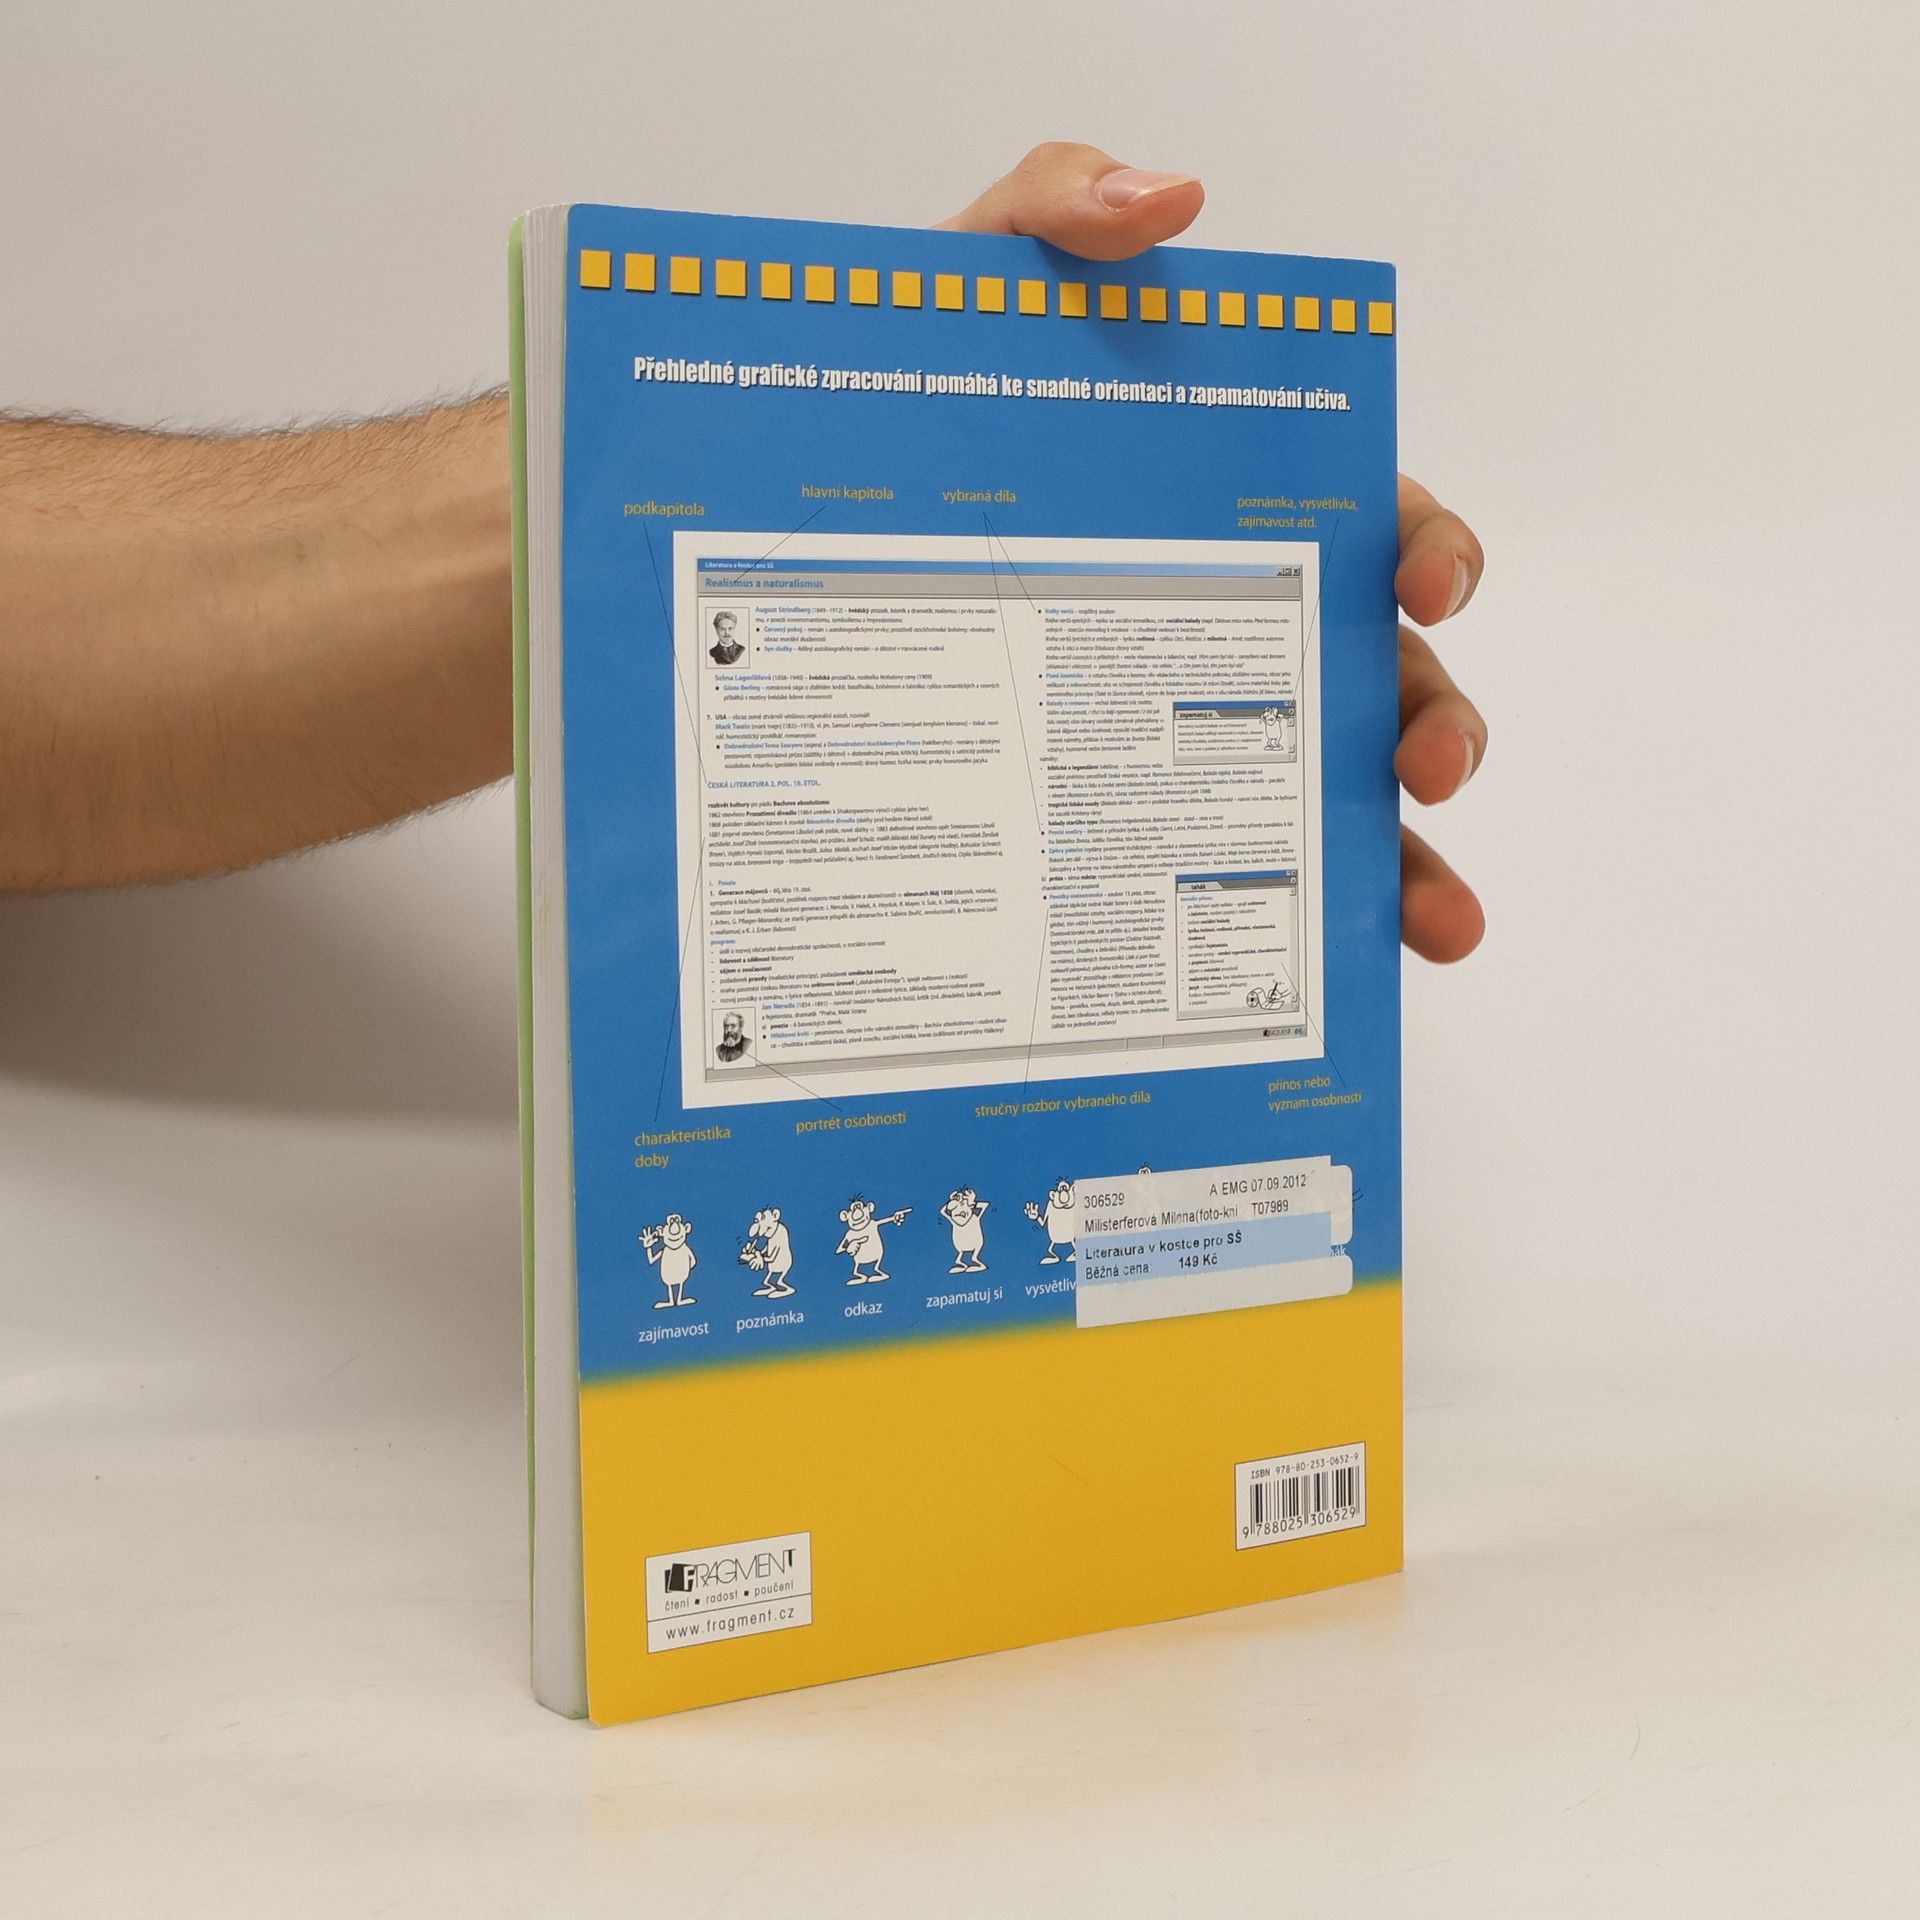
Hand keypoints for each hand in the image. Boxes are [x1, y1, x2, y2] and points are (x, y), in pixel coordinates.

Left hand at [943, 144, 1486, 962]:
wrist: (774, 553)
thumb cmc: (893, 431)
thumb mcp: (960, 296)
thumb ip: (1056, 211)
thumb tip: (1171, 198)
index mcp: (1231, 508)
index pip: (1364, 522)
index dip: (1422, 545)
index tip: (1418, 579)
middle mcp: (1232, 626)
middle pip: (1377, 675)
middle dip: (1432, 717)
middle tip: (1426, 759)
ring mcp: (1187, 736)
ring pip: (1334, 802)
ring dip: (1408, 860)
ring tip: (1438, 920)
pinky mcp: (1128, 826)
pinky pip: (1237, 888)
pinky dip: (1305, 932)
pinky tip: (1334, 981)